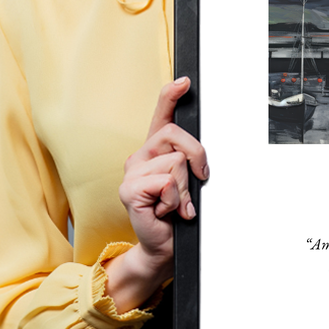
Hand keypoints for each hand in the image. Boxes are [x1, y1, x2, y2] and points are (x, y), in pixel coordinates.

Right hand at [104, 77, 208, 311]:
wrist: (164, 246)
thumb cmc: (177, 214)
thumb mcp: (189, 182)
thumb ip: (190, 162)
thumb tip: (199, 155)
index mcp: (155, 150)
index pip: (162, 115)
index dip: (171, 95)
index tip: (185, 81)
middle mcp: (140, 156)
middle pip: (176, 134)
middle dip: (197, 156)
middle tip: (197, 181)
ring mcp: (132, 172)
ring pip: (176, 161)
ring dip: (185, 188)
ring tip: (176, 203)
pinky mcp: (129, 189)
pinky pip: (167, 182)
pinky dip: (175, 200)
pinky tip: (166, 211)